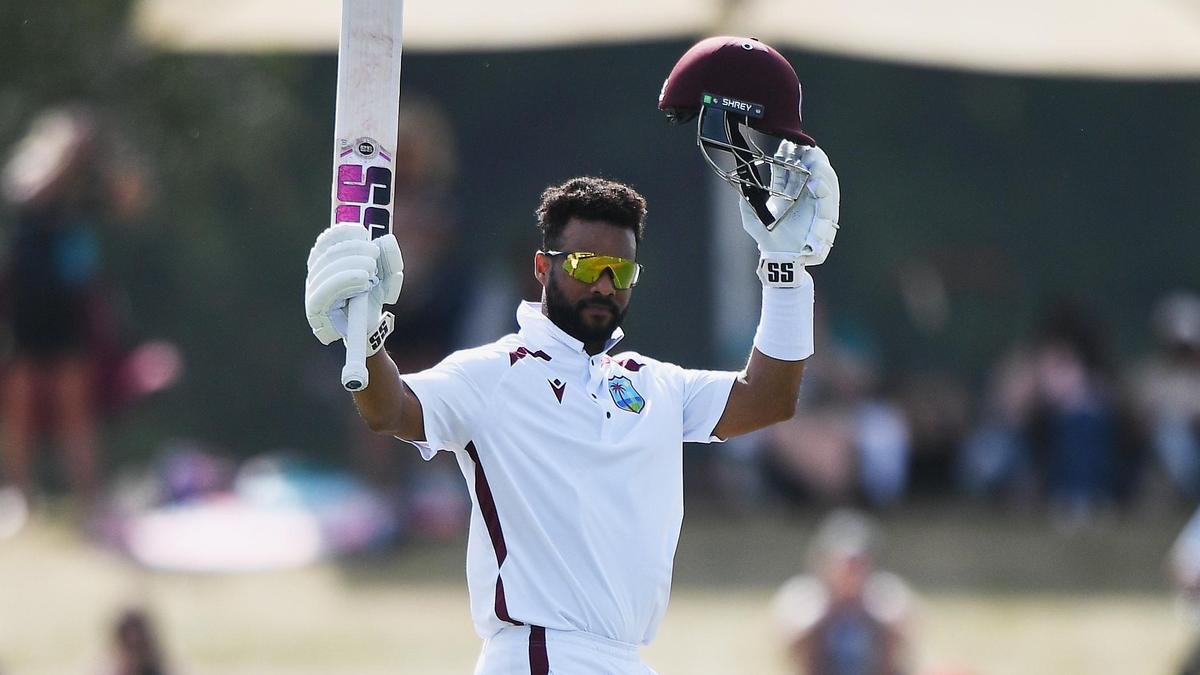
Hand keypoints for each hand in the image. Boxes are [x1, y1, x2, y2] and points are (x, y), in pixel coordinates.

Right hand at [305, 223, 403, 346]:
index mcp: (326, 262)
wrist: (368, 330)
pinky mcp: (314, 310)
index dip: (341, 232)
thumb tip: (388, 239)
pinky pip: (325, 291)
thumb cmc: (372, 299)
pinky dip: (345, 281)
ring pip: (326, 271)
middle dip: (352, 249)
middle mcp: (316, 275)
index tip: (361, 230)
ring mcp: (313, 292)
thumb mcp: (386, 275)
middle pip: (328, 254)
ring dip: (351, 265)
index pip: (326, 241)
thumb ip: (389, 258)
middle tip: (374, 253)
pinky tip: (362, 281)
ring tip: (372, 270)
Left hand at [739, 142, 839, 265]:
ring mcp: (816, 204)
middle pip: (811, 168)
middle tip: (803, 145)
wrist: (780, 261)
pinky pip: (828, 200)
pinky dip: (824, 189)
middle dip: (808, 155)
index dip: (789, 154)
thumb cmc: (769, 240)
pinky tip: (815, 182)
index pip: (791, 168)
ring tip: (813, 157)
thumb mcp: (752, 220)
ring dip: (820, 167)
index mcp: (789, 192)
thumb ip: (746, 204)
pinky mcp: (825, 217)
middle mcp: (805, 195)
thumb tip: (741, 189)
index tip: (786, 143)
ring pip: (824, 180)